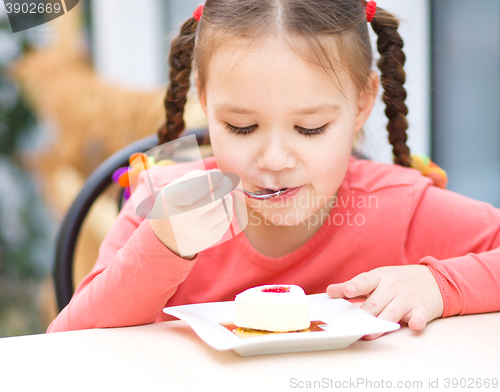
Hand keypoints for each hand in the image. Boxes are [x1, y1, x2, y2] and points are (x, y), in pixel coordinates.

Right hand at [149, 169, 233, 258]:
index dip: (212, 179)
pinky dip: (226, 211)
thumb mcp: (173, 188)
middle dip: (225, 185)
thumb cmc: (173, 205)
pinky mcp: (210, 240)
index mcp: (171, 201)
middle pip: (215, 198)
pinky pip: (227, 220)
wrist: (166, 238)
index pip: (196, 188)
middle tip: (224, 181)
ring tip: (220, 195)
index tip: (219, 174)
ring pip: (225, 209)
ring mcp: (198, 232)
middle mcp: (184, 219)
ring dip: (227, 198)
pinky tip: (218, 209)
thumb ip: (194, 176)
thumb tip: (219, 173)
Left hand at [326, 265, 443, 339]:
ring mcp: (407, 297)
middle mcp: (393, 286)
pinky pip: (419, 316)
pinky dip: (417, 321)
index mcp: (379, 277)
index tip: (346, 291)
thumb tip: (330, 292)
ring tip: (367, 334)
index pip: (364, 281)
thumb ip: (355, 287)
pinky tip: (415, 325)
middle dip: (362, 315)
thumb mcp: (377, 279)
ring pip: (391, 313)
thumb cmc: (396, 281)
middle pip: (374, 304)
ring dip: (380, 323)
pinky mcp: (422, 309)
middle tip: (350, 326)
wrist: (433, 279)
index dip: (353, 287)